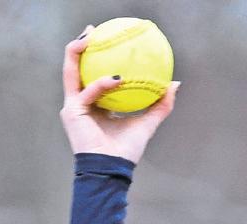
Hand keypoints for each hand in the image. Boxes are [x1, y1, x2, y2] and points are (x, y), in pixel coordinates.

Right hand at [60, 30, 177, 164]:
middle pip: (74, 66)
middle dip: (81, 44)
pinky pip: (88, 90)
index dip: (97, 55)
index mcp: (94, 104)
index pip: (91, 74)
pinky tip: (117, 77)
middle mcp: (81, 101)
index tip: (108, 38)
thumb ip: (160, 104)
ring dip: (78, 50)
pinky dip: (102, 83)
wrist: (113, 170)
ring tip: (91, 36)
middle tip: (94, 29)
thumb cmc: (126, 151)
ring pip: (71, 70)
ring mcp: (73, 105)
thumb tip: (175, 84)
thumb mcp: (146, 123)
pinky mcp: (71, 111)